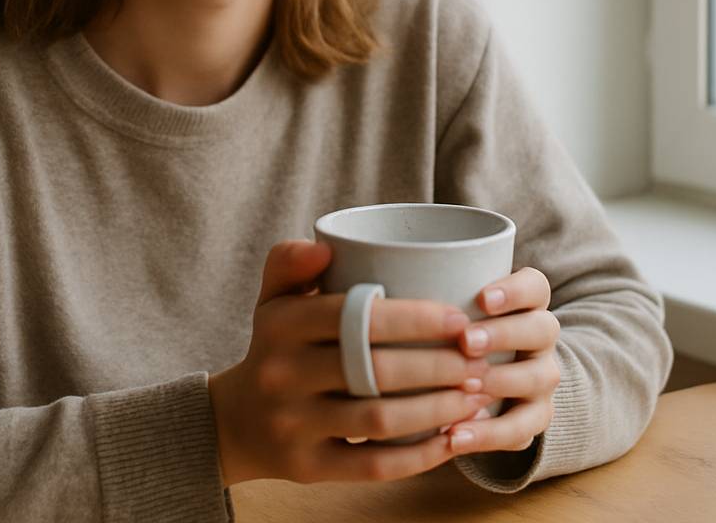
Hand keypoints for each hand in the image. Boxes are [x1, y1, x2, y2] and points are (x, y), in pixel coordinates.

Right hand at [207, 240, 494, 486]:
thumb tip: (324, 247)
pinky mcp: (309, 468)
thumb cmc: (275, 347)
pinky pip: (373, 465)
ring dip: (438, 409)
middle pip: (374, 370)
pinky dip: (419, 456)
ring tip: (476, 397)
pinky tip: (452, 440)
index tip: (458, 320)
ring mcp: (294, 425)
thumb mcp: (272, 299)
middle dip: (438, 366)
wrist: (235, 422)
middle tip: (479, 362)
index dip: (413, 318)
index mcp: (280, 325)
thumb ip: (291, 261)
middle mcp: (282, 375)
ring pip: (379, 419)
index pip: (354, 316)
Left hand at [442, 266, 560, 455]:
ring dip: (502, 381)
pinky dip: (488, 434)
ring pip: (540, 377)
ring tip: (467, 387)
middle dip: (504, 334)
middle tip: (467, 341)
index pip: (535, 286)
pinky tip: (455, 435)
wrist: (491, 380)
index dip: (514, 290)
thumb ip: (429, 304)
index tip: (481, 298)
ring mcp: (541, 378)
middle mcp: (540, 339)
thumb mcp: (447, 313)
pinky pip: (521, 429)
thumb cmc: (454, 333)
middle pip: (542, 328)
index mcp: (525, 305)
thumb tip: (372, 293)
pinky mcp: (534, 418)